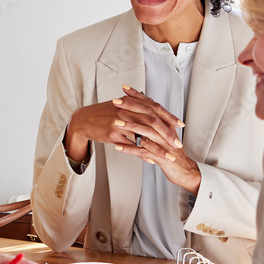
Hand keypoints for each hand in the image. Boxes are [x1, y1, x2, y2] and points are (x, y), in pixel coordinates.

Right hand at [64, 85, 182, 161]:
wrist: (83, 120)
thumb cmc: (102, 113)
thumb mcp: (120, 105)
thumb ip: (137, 104)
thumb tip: (152, 105)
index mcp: (131, 103)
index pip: (155, 108)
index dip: (168, 116)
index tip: (180, 124)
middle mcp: (126, 111)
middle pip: (152, 122)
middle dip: (167, 134)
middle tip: (177, 144)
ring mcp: (119, 123)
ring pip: (143, 137)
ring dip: (158, 148)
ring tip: (169, 156)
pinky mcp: (113, 135)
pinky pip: (131, 146)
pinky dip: (142, 154)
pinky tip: (151, 160)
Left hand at [111, 86, 201, 195]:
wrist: (184, 170)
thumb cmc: (171, 153)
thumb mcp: (163, 136)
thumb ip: (155, 124)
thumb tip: (144, 113)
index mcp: (165, 124)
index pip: (151, 106)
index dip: (138, 97)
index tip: (125, 89)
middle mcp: (165, 131)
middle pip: (148, 115)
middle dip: (131, 108)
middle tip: (116, 102)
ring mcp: (163, 143)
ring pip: (146, 132)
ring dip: (130, 127)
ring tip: (116, 123)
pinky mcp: (160, 156)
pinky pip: (143, 152)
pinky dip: (130, 149)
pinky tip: (118, 147)